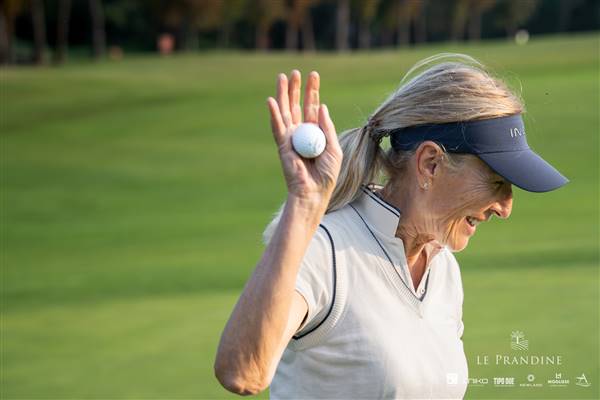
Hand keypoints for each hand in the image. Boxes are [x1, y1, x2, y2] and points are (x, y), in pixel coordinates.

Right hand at [267, 70, 342, 205]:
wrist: (315, 191)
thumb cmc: (327, 174)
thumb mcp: (334, 148)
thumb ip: (327, 127)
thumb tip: (321, 106)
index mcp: (315, 132)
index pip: (312, 107)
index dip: (312, 91)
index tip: (314, 75)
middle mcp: (301, 132)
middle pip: (296, 106)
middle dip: (296, 88)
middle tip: (295, 72)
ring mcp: (290, 138)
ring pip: (285, 112)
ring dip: (283, 95)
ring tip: (282, 77)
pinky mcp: (282, 145)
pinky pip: (277, 127)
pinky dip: (274, 114)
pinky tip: (271, 101)